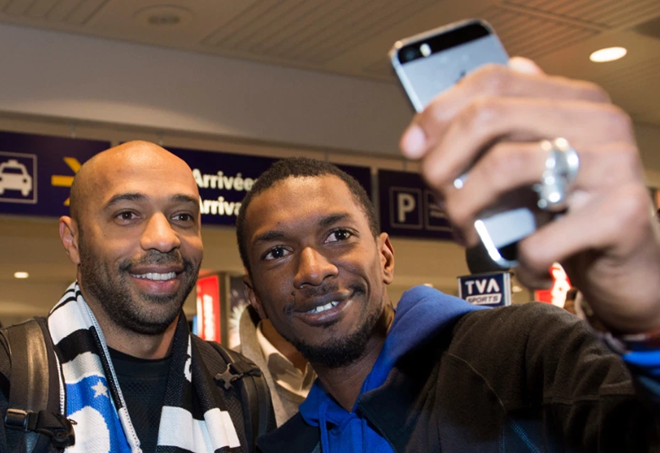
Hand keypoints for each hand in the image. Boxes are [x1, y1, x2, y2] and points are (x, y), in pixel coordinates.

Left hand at [400, 57, 659, 333]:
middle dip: (443, 163)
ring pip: (503, 167)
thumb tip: (431, 127)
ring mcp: (613, 165)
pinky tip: (525, 263)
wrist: (632, 265)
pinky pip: (537, 236)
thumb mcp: (533, 167)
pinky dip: (517, 258)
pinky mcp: (621, 214)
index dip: (440, 111)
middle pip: (488, 118)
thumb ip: (496, 139)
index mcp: (574, 100)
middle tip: (437, 197)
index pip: (493, 79)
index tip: (412, 146)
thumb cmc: (571, 213)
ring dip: (466, 210)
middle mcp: (598, 121)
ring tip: (468, 232)